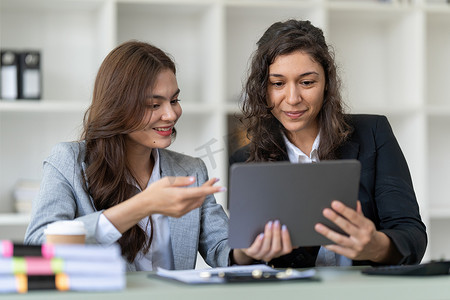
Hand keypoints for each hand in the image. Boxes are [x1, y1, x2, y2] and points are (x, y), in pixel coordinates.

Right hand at [103, 176, 223, 233]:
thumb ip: (182, 180)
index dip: (212, 189)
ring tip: (208, 186)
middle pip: (201, 197)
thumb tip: (194, 180)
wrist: (146, 205)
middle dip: (209, 189)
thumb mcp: (167, 181)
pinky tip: (197, 193)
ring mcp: (181, 211)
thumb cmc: (154, 191)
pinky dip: (197, 199)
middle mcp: (182, 205)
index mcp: (180, 195)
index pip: (201, 192)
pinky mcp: (180, 214)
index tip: (221, 186)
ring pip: (198, 203)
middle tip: (214, 181)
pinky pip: (192, 207)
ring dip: (204, 195)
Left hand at [233, 220, 292, 264]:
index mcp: (278, 252)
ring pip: (267, 248)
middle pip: (276, 248)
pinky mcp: (251, 253)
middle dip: (277, 234)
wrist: (247, 244)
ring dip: (269, 235)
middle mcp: (270, 255)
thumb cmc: (262, 239)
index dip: (286, 238)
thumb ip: (282, 236)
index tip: (284, 227)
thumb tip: (292, 229)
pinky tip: (261, 235)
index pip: (287, 249)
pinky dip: (259, 242)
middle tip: (276, 223)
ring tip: (269, 225)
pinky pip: (256, 249)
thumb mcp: (273, 238)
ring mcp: (260, 255)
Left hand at [314, 200, 397, 263]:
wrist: (377, 250)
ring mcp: (357, 247)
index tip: (334, 203)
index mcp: (367, 227)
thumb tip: (354, 202)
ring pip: (340, 240)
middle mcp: (363, 237)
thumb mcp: (367, 222)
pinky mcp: (351, 255)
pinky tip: (321, 239)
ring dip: (328, 233)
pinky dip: (328, 245)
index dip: (344, 210)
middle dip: (335, 219)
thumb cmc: (368, 232)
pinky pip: (338, 250)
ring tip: (318, 226)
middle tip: (325, 211)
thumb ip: (358, 213)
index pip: (355, 217)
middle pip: (347, 227)